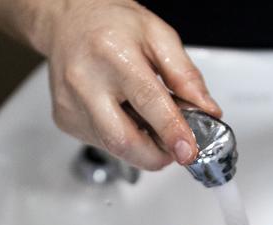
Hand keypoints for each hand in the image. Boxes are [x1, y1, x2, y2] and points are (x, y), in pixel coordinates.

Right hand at [0, 0, 221, 169]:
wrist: (68, 21)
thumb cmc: (111, 23)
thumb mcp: (158, 36)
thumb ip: (185, 75)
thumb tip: (207, 111)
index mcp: (111, 53)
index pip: (146, 100)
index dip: (171, 131)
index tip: (188, 151)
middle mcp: (85, 80)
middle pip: (123, 139)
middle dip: (157, 155)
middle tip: (176, 147)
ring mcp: (71, 103)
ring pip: (113, 147)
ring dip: (142, 146)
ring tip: (149, 119)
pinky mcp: (65, 119)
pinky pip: (101, 142)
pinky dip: (123, 137)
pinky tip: (124, 114)